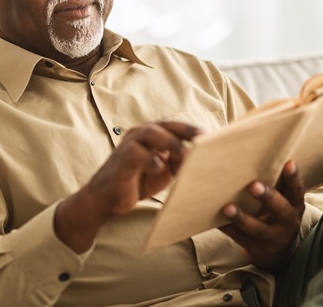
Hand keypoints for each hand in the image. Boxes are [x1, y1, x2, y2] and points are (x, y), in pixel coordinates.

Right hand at [55, 121, 201, 251]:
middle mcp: (141, 134)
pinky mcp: (122, 159)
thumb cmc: (138, 180)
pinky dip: (150, 160)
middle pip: (166, 125)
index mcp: (153, 134)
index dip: (194, 130)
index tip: (215, 137)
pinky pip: (136, 154)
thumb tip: (204, 159)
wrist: (107, 197)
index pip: (176, 126)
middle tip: (205, 140)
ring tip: (185, 155)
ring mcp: (129, 145)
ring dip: (171, 143)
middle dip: (187, 131)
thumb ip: (180, 161)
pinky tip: (159, 169)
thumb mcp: (165, 170)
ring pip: (151, 133)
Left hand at [219, 160, 305, 269]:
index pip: (297, 191)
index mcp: (295, 206)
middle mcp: (287, 222)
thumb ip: (275, 184)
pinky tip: (215, 219)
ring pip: (257, 228)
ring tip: (227, 207)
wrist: (276, 253)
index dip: (294, 177)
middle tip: (253, 185)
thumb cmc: (275, 215)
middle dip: (268, 197)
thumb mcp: (283, 202)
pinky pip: (239, 238)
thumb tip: (252, 155)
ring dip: (242, 218)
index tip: (289, 162)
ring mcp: (272, 237)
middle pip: (280, 209)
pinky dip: (227, 228)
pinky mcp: (256, 248)